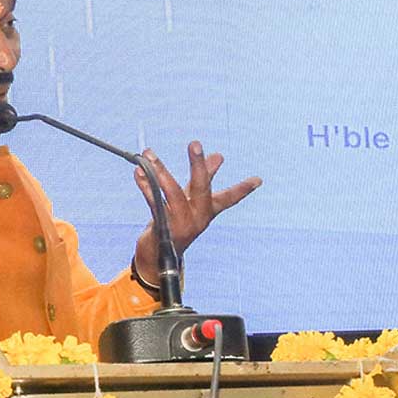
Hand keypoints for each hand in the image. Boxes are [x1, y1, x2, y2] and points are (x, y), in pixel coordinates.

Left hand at [131, 140, 260, 286]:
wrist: (158, 255)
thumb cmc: (176, 221)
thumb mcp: (192, 198)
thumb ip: (204, 177)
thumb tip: (219, 156)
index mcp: (207, 210)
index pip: (229, 198)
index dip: (243, 189)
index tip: (258, 180)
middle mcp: (198, 218)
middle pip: (201, 188)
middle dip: (198, 165)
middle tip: (195, 143)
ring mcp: (181, 224)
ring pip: (172, 193)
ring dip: (160, 171)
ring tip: (149, 153)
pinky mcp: (163, 228)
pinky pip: (154, 202)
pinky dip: (145, 185)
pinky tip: (138, 171)